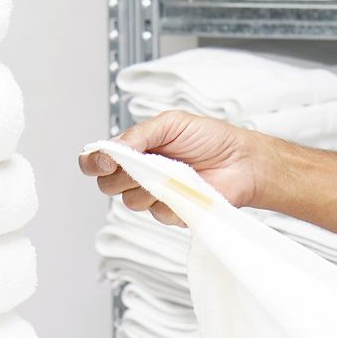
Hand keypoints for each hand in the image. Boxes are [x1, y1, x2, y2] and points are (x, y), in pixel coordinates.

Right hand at [78, 110, 262, 226]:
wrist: (242, 161)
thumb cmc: (211, 139)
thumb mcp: (172, 123)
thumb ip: (140, 134)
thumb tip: (114, 148)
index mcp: (135, 149)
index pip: (98, 160)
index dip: (94, 162)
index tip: (108, 161)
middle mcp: (140, 174)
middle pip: (107, 186)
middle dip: (122, 176)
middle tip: (146, 164)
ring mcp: (154, 195)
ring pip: (131, 202)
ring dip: (150, 187)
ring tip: (176, 173)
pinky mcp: (172, 212)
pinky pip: (158, 214)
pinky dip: (172, 200)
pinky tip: (188, 188)